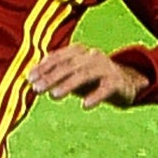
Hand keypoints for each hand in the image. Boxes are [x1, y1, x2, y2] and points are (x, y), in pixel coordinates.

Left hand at [27, 43, 144, 110]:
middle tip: (36, 89)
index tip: (29, 78)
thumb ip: (56, 75)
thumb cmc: (94, 79)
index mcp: (80, 52)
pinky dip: (95, 96)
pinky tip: (85, 105)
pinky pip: (106, 89)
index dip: (43, 67)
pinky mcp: (117, 83)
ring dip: (68, 85)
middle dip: (51, 77)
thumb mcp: (73, 75)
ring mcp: (106, 68)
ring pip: (85, 75)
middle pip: (69, 66)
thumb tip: (32, 79)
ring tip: (54, 96)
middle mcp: (92, 57)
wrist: (128, 83)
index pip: (59, 57)